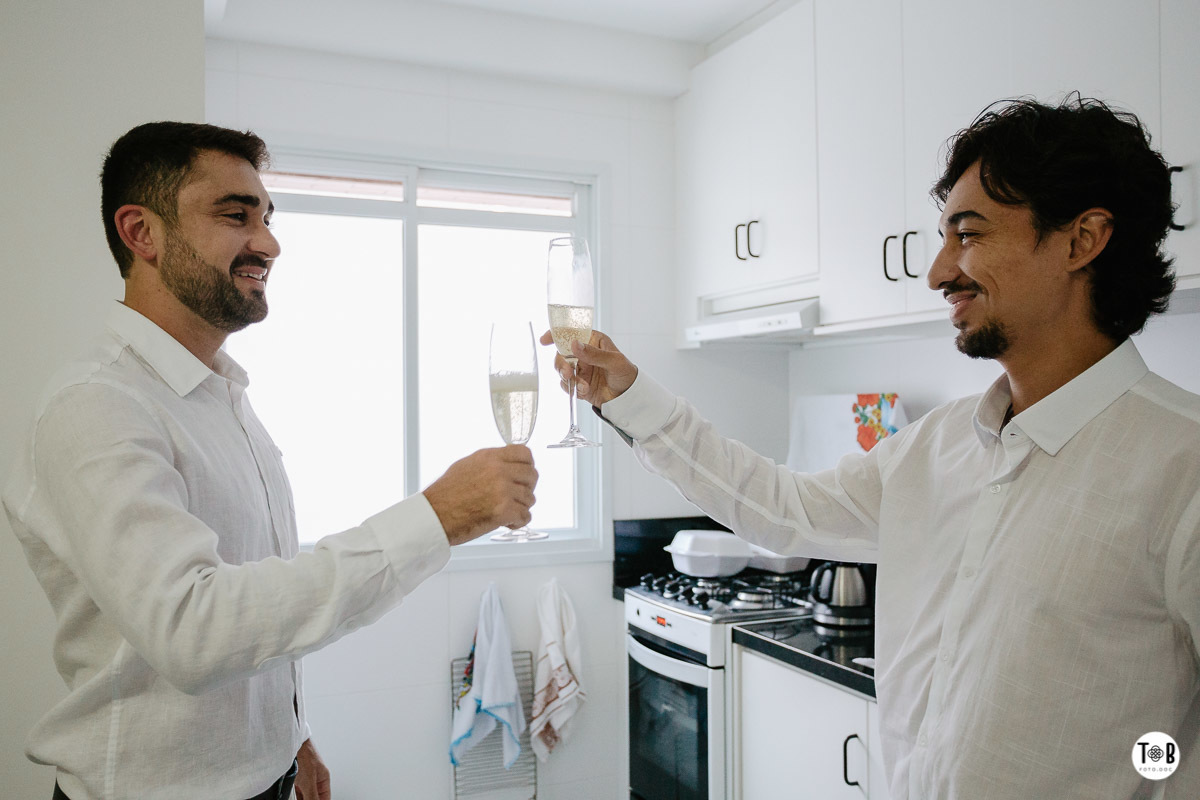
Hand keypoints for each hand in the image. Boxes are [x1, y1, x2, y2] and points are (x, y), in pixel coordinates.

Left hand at [295, 738, 330, 799]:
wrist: (292, 745)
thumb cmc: (304, 755)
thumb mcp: (309, 781)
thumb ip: (312, 796)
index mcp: (323, 778)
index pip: (325, 798)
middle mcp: (315, 778)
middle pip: (314, 797)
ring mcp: (304, 778)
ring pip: (304, 795)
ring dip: (302, 798)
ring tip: (299, 798)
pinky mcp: (295, 778)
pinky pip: (296, 791)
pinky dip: (295, 795)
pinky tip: (291, 796)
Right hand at [423, 445, 537, 544]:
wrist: (434, 516)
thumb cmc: (445, 495)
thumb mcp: (466, 466)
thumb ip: (489, 463)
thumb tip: (507, 465)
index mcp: (490, 457)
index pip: (524, 453)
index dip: (528, 465)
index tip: (524, 474)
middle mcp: (498, 471)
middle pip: (532, 475)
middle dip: (527, 488)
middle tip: (517, 497)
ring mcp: (502, 490)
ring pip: (530, 498)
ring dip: (521, 507)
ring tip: (507, 512)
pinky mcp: (503, 510)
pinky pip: (525, 516)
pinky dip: (518, 522)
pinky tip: (508, 522)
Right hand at [538, 329, 637, 407]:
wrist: (629, 398)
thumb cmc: (626, 373)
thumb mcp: (614, 361)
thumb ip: (595, 354)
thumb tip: (574, 345)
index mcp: (592, 341)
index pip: (571, 333)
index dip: (555, 335)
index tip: (545, 340)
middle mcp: (583, 354)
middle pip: (561, 354)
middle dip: (561, 364)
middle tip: (568, 374)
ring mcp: (580, 369)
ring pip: (561, 370)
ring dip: (568, 379)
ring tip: (582, 386)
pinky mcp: (578, 383)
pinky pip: (566, 385)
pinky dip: (572, 389)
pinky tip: (584, 391)